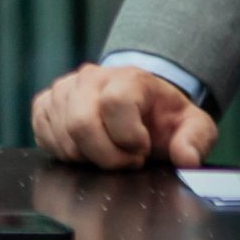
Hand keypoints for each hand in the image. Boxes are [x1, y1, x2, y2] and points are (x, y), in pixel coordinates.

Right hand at [30, 62, 217, 169]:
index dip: (129, 138)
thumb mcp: (193, 125)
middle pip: (80, 123)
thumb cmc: (163, 118)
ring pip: (62, 136)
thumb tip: (187, 159)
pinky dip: (66, 153)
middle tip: (125, 161)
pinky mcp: (43, 105)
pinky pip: (44, 137)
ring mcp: (62, 90)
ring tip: (109, 153)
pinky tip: (88, 150)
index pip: (114, 104)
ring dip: (88, 157)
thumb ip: (196, 140)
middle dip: (106, 156)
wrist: (137, 104)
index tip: (142, 151)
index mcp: (127, 78)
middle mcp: (89, 78)